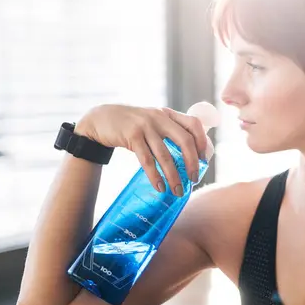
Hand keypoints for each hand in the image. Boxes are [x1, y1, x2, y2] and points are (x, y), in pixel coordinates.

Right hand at [75, 104, 209, 194]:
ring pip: (165, 155)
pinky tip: (160, 187)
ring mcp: (145, 126)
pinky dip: (155, 176)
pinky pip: (147, 160)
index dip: (202, 142)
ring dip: (173, 176)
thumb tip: (189, 156)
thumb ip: (169, 131)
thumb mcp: (152, 121)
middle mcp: (159, 117)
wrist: (101, 119)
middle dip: (192, 162)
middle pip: (184, 140)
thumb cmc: (132, 124)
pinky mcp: (132, 136)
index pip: (194, 124)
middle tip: (194, 179)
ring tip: (177, 191)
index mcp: (168, 114)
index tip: (204, 160)